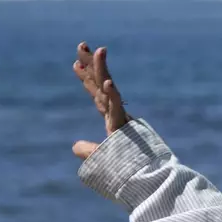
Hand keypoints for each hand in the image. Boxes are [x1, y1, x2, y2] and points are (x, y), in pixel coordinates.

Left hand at [72, 42, 130, 159]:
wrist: (146, 177)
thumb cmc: (127, 169)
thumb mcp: (101, 159)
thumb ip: (89, 150)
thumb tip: (75, 146)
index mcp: (113, 119)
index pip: (97, 94)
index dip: (87, 78)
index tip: (76, 62)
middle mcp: (117, 115)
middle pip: (101, 84)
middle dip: (92, 64)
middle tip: (82, 44)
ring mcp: (121, 119)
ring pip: (109, 90)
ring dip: (103, 70)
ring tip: (99, 50)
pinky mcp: (125, 127)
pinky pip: (118, 108)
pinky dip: (112, 95)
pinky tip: (107, 82)